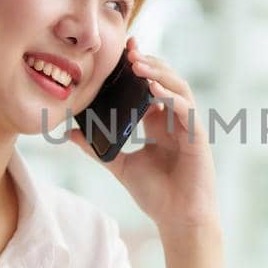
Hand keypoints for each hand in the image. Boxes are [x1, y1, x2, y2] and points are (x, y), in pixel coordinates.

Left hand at [67, 37, 219, 235]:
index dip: (138, 67)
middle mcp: (175, 119)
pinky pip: (185, 108)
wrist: (177, 219)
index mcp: (159, 122)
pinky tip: (153, 90)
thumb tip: (69, 133)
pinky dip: (170, 96)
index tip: (120, 51)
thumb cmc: (156, 194)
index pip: (149, 85)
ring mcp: (188, 125)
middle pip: (165, 79)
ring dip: (159, 73)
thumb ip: (97, 148)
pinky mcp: (198, 135)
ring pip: (178, 87)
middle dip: (148, 61)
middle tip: (128, 48)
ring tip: (138, 64)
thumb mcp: (120, 165)